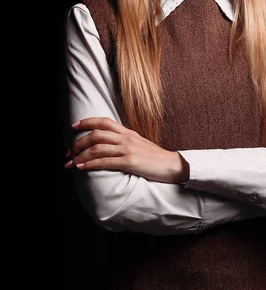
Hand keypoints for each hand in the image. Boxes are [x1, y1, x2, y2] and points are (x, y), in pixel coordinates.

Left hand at [64, 117, 187, 182]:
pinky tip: (81, 167)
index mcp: (128, 132)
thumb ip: (125, 141)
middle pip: (96, 134)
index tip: (74, 126)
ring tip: (70, 162)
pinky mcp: (129, 162)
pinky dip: (90, 164)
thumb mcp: (139, 144)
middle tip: (68, 151)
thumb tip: (109, 143)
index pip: (104, 121)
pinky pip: (105, 162)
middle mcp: (126, 138)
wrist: (172, 165)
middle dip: (78, 142)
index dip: (87, 122)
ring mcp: (128, 149)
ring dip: (80, 155)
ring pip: (97, 148)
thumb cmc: (155, 157)